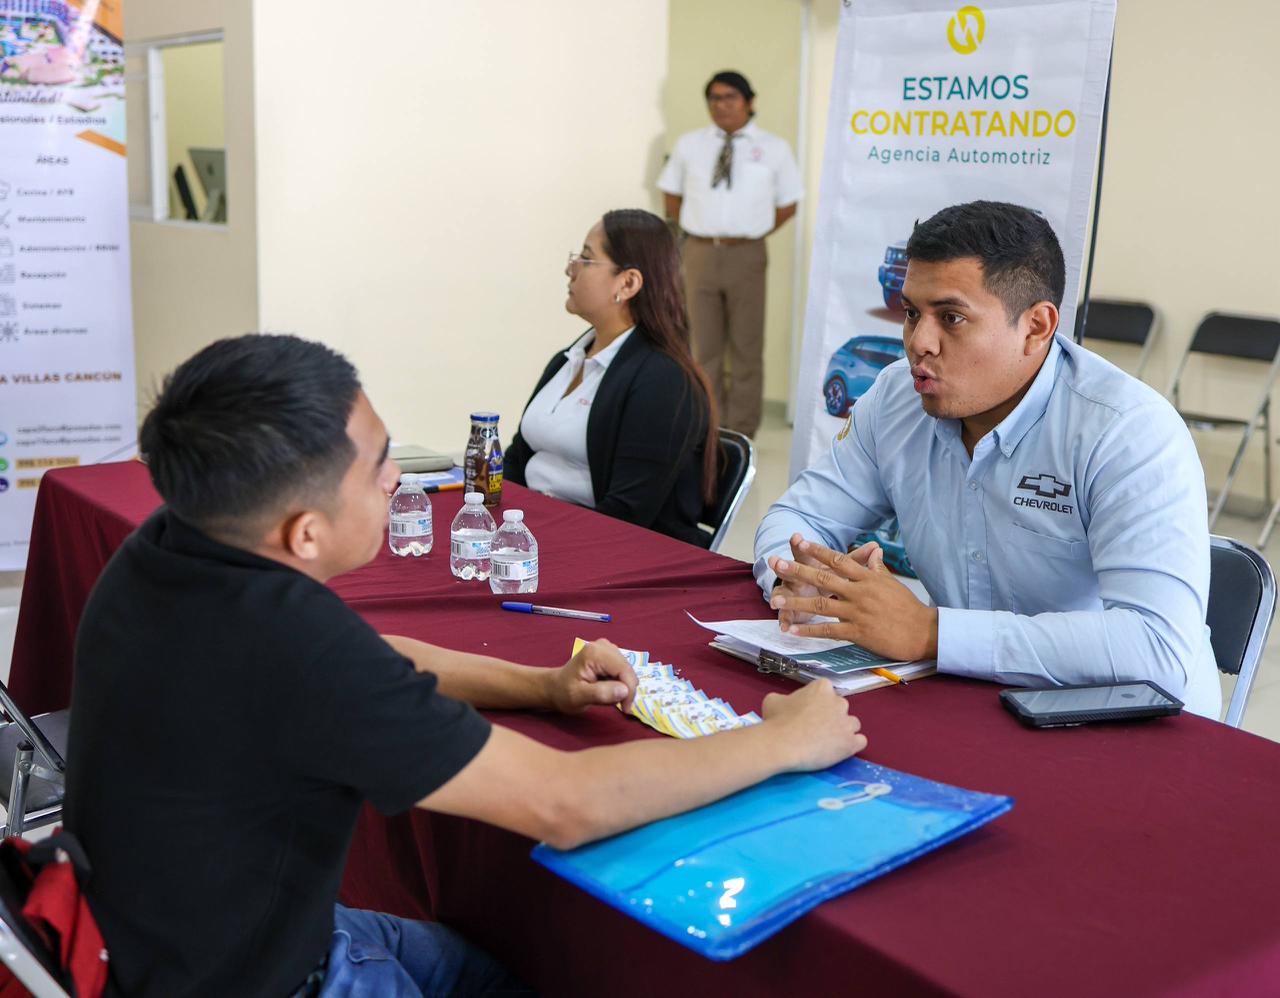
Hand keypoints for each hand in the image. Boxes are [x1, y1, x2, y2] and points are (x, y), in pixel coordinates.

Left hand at [547, 639, 636, 713]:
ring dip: (623, 686)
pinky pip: (623, 669)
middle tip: (619, 705)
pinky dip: (620, 682)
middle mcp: (603, 646)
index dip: (629, 690)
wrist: (555, 687)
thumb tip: (624, 690)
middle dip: (626, 689)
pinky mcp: (609, 653)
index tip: (625, 708)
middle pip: (628, 669)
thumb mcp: (579, 698)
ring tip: (609, 696)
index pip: (624, 670)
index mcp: (595, 653)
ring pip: (627, 670)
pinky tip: (608, 688)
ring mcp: (607, 648)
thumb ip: (601, 694)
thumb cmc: (564, 693)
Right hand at [761, 679, 866, 770]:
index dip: (816, 703)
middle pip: (840, 707)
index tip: (807, 713)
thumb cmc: (777, 721)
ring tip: (828, 742)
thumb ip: (786, 699)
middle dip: (831, 716)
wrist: (783, 745)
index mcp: (822, 687)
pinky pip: (860, 741)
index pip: (825, 692)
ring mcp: (848, 723)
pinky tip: (839, 750)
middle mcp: (839, 702)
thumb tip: (787, 705)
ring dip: (843, 731)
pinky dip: (851, 745)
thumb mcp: (773, 700)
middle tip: (816, 728)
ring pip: (852, 724)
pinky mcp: (852, 743)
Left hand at [769, 538, 938, 661]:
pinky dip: (809, 630)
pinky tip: (793, 630)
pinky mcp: (857, 632)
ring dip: (795, 602)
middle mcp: (859, 591)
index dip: (818, 551)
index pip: (838, 560)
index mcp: (867, 577)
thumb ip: (877, 568)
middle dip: (797, 570)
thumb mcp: (892, 583)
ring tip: (775, 600)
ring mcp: (857, 611)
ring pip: (820, 605)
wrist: (923, 631)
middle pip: (823, 578)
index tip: (800, 544)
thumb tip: (873, 552)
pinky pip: (828, 631)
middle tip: (776, 563)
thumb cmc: (908, 607)